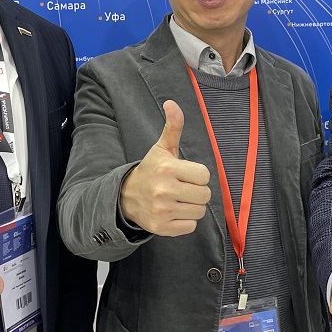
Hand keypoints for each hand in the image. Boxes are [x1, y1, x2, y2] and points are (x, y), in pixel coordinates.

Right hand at [119, 100, 210, 235]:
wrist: (126, 196)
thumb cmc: (151, 170)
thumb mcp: (162, 148)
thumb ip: (173, 126)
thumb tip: (171, 103)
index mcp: (168, 168)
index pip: (204, 175)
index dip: (198, 175)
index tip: (186, 174)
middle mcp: (164, 190)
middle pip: (204, 195)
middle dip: (197, 191)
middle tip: (183, 188)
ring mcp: (162, 211)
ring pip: (199, 212)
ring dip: (192, 206)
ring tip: (179, 200)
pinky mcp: (162, 227)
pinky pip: (191, 226)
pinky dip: (185, 221)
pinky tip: (173, 212)